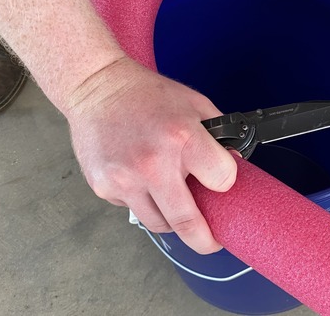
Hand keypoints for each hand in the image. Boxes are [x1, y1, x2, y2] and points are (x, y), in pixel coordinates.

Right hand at [64, 57, 236, 253]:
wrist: (96, 88)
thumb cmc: (146, 94)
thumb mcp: (194, 104)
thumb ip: (218, 134)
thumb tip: (233, 166)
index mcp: (182, 138)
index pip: (221, 180)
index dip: (226, 184)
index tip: (223, 185)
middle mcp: (152, 163)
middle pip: (187, 223)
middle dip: (205, 240)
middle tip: (212, 242)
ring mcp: (125, 179)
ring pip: (159, 224)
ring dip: (172, 221)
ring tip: (174, 202)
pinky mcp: (104, 187)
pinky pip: (133, 209)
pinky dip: (143, 202)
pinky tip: (142, 180)